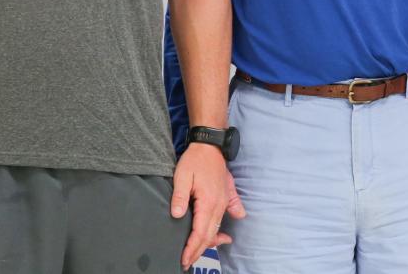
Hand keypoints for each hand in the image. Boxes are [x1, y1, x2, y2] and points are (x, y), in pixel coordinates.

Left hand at [172, 144, 246, 268]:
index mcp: (208, 202)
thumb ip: (180, 197)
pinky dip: (227, 226)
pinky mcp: (226, 195)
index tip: (184, 259)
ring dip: (210, 242)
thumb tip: (177, 215)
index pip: (200, 232)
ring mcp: (224, 200)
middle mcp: (219, 204)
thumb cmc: (194, 160)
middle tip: (188, 262)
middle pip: (210, 233)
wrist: (210, 145)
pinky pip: (230, 213)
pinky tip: (227, 236)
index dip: (192, 248)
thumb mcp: (182, 177)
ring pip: (218, 226)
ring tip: (201, 252)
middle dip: (199, 250)